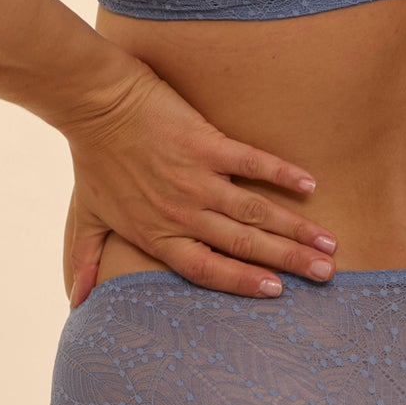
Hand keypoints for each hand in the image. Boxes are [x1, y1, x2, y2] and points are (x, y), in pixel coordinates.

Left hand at [59, 59, 339, 308]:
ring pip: (256, 212)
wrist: (95, 103)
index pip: (207, 269)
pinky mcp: (206, 144)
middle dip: (289, 261)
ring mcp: (196, 178)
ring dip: (296, 228)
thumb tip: (76, 300)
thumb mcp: (86, 215)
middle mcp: (181, 212)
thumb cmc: (92, 159)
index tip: (277, 290)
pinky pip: (253, 163)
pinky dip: (282, 174)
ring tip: (329, 242)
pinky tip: (309, 184)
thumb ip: (84, 258)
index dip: (243, 282)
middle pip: (244, 245)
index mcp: (156, 234)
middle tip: (326, 274)